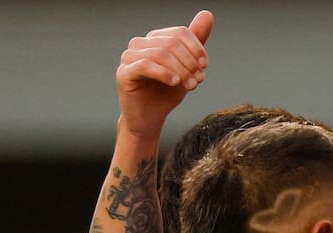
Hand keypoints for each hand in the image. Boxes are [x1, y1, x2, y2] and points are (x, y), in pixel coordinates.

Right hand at [116, 10, 213, 139]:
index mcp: (154, 39)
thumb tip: (207, 14)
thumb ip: (196, 42)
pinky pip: (146, 65)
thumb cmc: (166, 93)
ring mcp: (129, 57)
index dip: (196, 48)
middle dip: (190, 62)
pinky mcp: (124, 73)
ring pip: (161, 54)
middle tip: (199, 80)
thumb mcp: (187, 67)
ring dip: (181, 70)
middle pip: (171, 43)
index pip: (179, 32)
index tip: (205, 66)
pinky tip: (175, 83)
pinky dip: (165, 73)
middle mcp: (139, 44)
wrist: (150, 119)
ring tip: (191, 85)